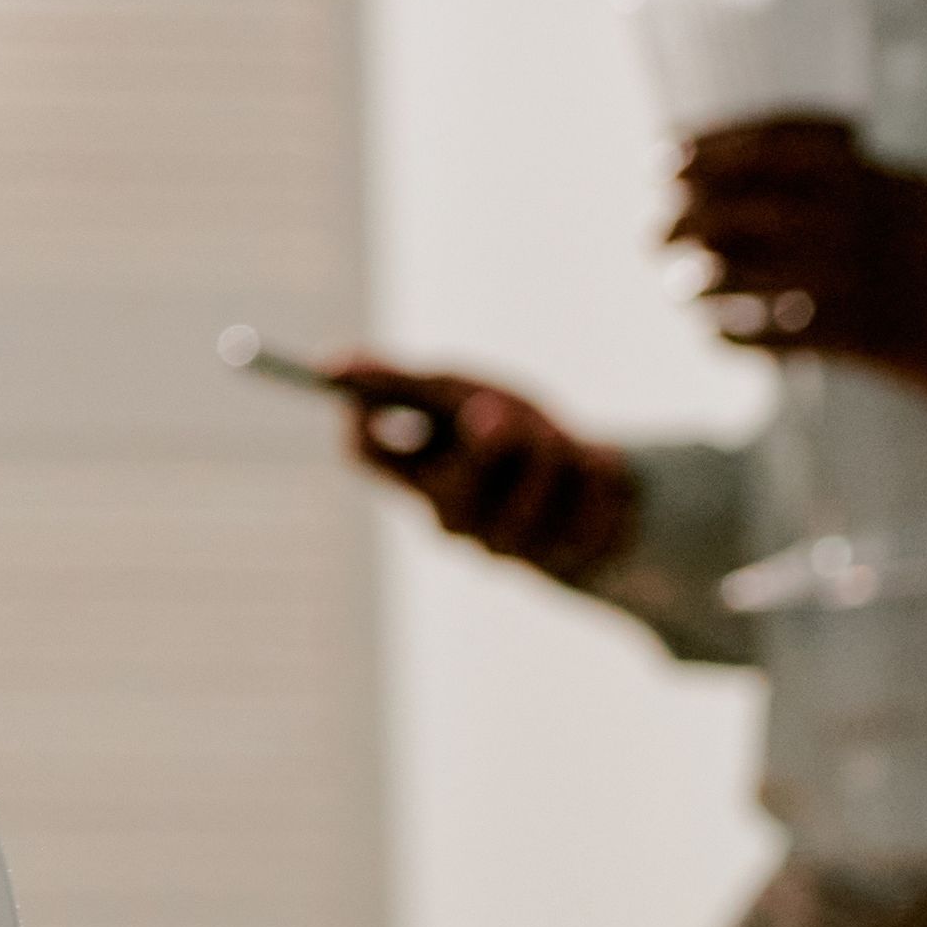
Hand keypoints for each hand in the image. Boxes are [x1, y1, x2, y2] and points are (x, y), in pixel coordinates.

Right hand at [317, 358, 641, 581]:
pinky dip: (596, 473)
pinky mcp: (567, 561)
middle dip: (491, 447)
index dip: (368, 424)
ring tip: (560, 441)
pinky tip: (595, 468)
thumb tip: (329, 366)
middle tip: (504, 411)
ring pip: (526, 507)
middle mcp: (447, 517)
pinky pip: (583, 509)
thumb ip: (408, 383)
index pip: (364, 452)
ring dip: (552, 454)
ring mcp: (504, 548)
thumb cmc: (517, 431)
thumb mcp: (463, 392)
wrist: (598, 479)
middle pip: (450, 495)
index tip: (405, 393)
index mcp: (414, 470)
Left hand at [668, 116, 926, 405]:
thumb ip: (844, 169)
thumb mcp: (913, 185)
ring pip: (761, 273)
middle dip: (690, 215)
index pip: (776, 141)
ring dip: (706, 280)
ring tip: (678, 286)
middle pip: (753, 205)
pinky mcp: (881, 340)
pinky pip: (790, 337)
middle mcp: (869, 218)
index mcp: (876, 172)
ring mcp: (875, 279)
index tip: (664, 156)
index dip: (711, 146)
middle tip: (655, 231)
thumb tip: (748, 153)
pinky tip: (716, 334)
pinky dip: (742, 335)